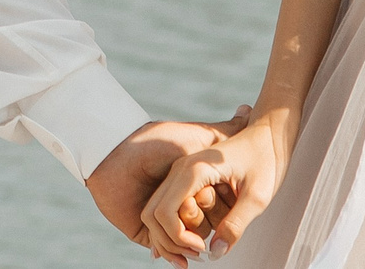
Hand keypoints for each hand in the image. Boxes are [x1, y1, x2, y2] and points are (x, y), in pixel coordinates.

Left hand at [85, 114, 249, 265]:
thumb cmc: (162, 139)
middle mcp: (180, 198)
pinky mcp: (144, 227)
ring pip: (184, 239)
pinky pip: (162, 246)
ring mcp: (163, 214)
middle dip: (202, 228)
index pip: (217, 206)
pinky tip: (181, 257)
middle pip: (202, 226)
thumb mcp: (201, 133)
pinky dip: (171, 252)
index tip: (221, 196)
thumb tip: (248, 109)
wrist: (117, 150)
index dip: (220, 209)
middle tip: (199, 215)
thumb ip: (228, 125)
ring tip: (191, 245)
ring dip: (187, 244)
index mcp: (194, 181)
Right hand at [141, 121, 287, 261]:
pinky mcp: (185, 178)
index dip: (179, 238)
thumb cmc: (266, 159)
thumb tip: (214, 254)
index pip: (165, 213)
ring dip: (173, 234)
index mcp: (194, 169)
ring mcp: (180, 172)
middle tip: (200, 252)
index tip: (204, 248)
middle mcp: (181, 169)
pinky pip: (168, 205)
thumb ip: (235, 226)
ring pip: (156, 211)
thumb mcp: (257, 197)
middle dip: (172, 240)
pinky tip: (196, 239)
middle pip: (153, 214)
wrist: (269, 134)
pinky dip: (176, 227)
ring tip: (202, 247)